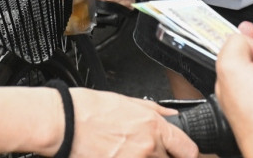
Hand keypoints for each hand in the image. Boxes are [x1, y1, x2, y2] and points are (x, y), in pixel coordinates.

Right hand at [69, 88, 197, 157]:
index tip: (186, 155)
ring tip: (129, 152)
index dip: (189, 154)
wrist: (63, 122)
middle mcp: (148, 148)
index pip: (188, 150)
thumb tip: (170, 115)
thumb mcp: (126, 100)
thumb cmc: (87, 109)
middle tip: (146, 150)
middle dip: (163, 157)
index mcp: (153, 127)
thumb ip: (153, 111)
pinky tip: (118, 155)